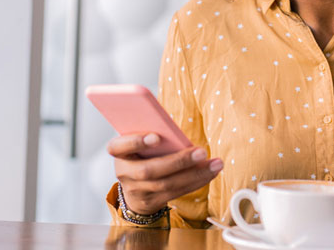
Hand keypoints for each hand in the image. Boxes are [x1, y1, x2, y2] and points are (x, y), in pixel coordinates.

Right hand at [108, 133, 222, 214]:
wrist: (134, 187)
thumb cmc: (141, 153)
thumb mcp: (140, 140)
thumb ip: (151, 134)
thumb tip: (176, 131)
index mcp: (118, 152)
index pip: (119, 146)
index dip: (136, 142)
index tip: (156, 137)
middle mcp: (124, 173)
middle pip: (150, 170)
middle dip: (178, 162)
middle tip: (201, 152)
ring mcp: (137, 190)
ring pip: (167, 184)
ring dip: (195, 174)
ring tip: (215, 164)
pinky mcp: (153, 201)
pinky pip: (177, 192)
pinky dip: (197, 181)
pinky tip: (211, 172)